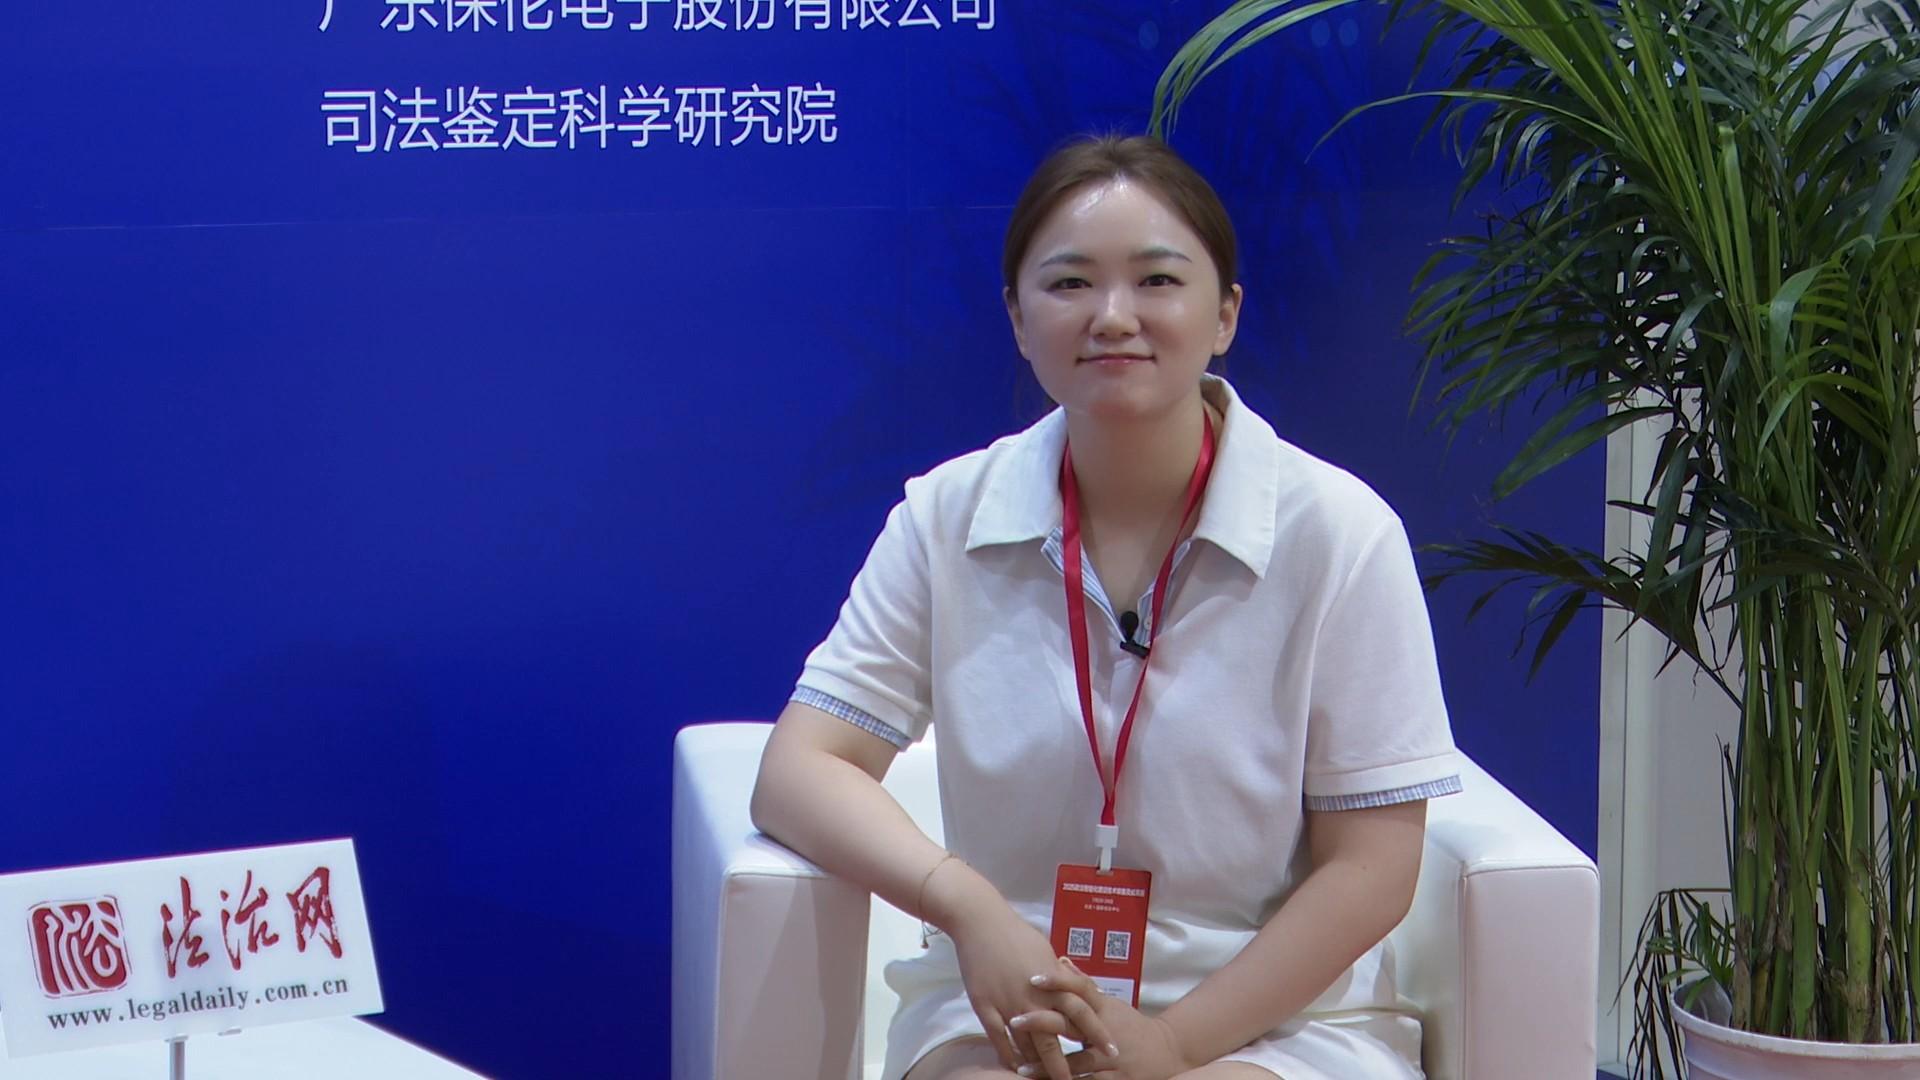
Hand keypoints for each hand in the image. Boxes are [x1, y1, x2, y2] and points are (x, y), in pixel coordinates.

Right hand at [946, 906, 1116, 1078]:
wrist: (982, 923)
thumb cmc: (1017, 934)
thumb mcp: (1047, 954)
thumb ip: (1061, 978)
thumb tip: (1075, 990)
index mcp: (1054, 983)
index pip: (1082, 1015)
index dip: (1097, 1035)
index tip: (1111, 1053)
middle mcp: (1034, 998)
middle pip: (1055, 1039)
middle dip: (1067, 1065)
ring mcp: (1009, 1005)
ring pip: (1027, 1044)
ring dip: (1037, 1065)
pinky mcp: (986, 1007)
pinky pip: (999, 1038)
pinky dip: (1008, 1055)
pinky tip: (1014, 1068)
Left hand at [1011, 957, 1193, 1079]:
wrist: (1167, 1053)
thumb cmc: (1131, 1026)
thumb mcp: (1109, 1004)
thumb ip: (1084, 985)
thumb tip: (1060, 960)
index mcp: (1103, 1009)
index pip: (1081, 989)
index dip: (1058, 981)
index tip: (1032, 977)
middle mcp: (1106, 1031)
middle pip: (1072, 1023)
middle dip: (1042, 1022)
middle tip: (1014, 1020)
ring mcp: (1111, 1058)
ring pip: (1076, 1062)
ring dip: (1047, 1065)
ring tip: (1021, 1068)